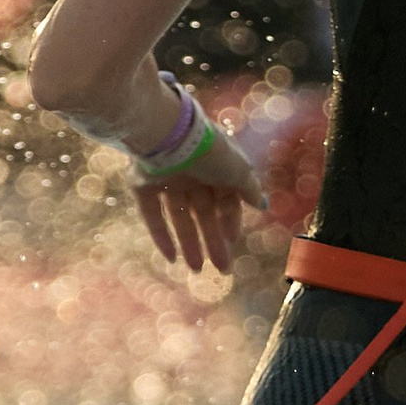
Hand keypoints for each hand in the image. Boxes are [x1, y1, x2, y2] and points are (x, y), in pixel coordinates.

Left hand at [134, 125, 264, 274]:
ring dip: (189, 243)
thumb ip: (250, 190)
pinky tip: (171, 258)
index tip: (232, 243)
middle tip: (221, 268)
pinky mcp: (142, 183)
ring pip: (179, 216)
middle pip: (204, 213)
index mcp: (216, 167)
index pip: (226, 200)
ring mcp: (166, 178)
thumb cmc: (210, 152)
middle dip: (212, 240)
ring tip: (195, 269)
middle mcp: (192, 172)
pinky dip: (161, 236)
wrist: (168, 135)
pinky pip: (152, 214)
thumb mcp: (239, 171)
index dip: (230, 222)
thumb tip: (263, 205)